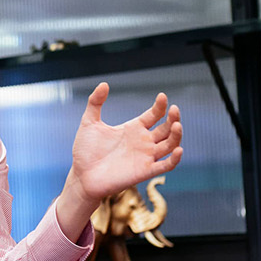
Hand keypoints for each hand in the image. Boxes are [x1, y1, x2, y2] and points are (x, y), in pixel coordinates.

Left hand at [54, 83, 182, 238]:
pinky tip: (178, 150)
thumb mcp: (89, 123)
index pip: (154, 115)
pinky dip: (175, 159)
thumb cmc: (85, 151)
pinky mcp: (144, 172)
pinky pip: (165, 166)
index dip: (160, 106)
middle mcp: (143, 142)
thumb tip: (104, 83)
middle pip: (166, 129)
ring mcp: (145, 157)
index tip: (162, 97)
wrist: (81, 176)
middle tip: (174, 109)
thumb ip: (95, 103)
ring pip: (170, 145)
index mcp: (133, 129)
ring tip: (177, 125)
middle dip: (173, 118)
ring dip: (176, 136)